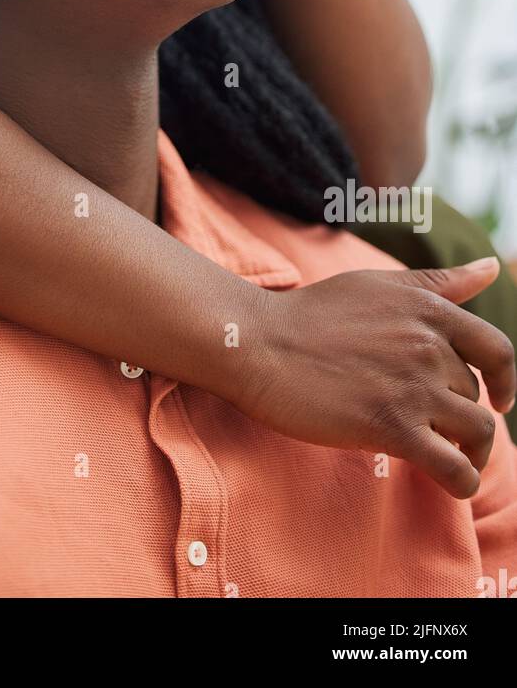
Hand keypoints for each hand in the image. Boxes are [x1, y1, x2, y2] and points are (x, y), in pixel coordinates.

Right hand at [234, 258, 515, 498]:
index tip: (498, 399)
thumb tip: (491, 267)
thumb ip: (439, 283)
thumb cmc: (312, 315)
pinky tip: (449, 484)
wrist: (259, 345)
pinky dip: (462, 482)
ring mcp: (411, 387)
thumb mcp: (377, 286)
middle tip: (432, 427)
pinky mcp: (391, 427)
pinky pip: (454, 468)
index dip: (506, 379)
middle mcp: (426, 345)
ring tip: (451, 458)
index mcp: (426, 309)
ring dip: (472, 453)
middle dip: (460, 414)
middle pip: (474, 394)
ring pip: (476, 432)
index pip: (497, 349)